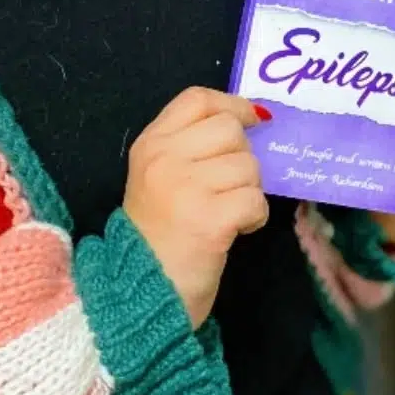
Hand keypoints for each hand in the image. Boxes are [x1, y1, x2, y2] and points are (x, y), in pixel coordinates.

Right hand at [123, 87, 268, 329]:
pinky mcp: (209, 220)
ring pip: (248, 166)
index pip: (197, 100)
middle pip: (230, 130)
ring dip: (249, 191)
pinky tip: (237, 230)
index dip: (232, 104)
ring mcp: (185, 188)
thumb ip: (191, 147)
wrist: (139, 295)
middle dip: (242, 158)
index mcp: (150, 144)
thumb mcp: (158, 178)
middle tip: (229, 188)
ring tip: (229, 213)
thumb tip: (254, 117)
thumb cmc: (156, 238)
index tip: (251, 120)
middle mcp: (164, 159)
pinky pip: (255, 200)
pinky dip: (255, 217)